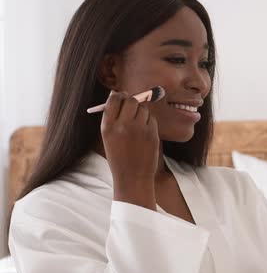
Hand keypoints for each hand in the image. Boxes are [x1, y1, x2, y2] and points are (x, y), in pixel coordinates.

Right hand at [100, 91, 159, 208]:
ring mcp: (139, 129)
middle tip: (132, 106)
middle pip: (131, 100)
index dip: (118, 95)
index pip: (114, 99)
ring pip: (143, 108)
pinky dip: (149, 122)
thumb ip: (113, 117)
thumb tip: (119, 94)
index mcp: (108, 127)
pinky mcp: (152, 133)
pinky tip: (144, 133)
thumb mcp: (109, 138)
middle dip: (131, 101)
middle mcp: (123, 126)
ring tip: (137, 125)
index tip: (121, 96)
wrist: (133, 178)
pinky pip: (151, 118)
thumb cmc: (119, 157)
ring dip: (141, 112)